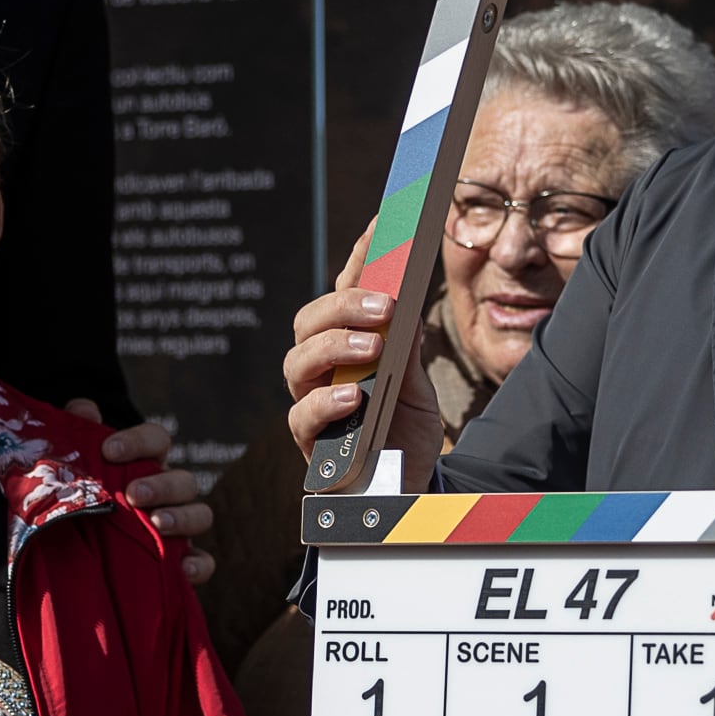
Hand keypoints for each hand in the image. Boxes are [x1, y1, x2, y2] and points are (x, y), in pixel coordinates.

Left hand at [79, 406, 216, 586]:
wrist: (70, 552)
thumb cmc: (78, 503)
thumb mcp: (69, 472)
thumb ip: (75, 436)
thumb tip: (83, 408)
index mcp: (144, 465)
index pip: (156, 440)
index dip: (138, 441)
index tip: (108, 451)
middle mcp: (167, 494)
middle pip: (185, 480)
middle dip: (162, 485)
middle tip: (134, 495)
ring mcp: (178, 528)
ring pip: (201, 514)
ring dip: (183, 517)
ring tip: (157, 524)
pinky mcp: (180, 563)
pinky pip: (203, 563)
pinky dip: (198, 565)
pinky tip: (181, 569)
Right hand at [281, 246, 442, 488]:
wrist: (407, 492)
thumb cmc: (405, 435)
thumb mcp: (417, 387)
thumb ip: (408, 350)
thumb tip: (406, 305)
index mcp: (347, 345)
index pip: (346, 291)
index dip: (359, 256)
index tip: (381, 223)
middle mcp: (321, 370)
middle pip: (309, 321)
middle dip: (343, 306)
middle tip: (384, 306)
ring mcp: (311, 403)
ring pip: (297, 362)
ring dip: (334, 347)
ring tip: (372, 345)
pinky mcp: (309, 444)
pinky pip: (302, 417)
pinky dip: (327, 403)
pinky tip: (356, 397)